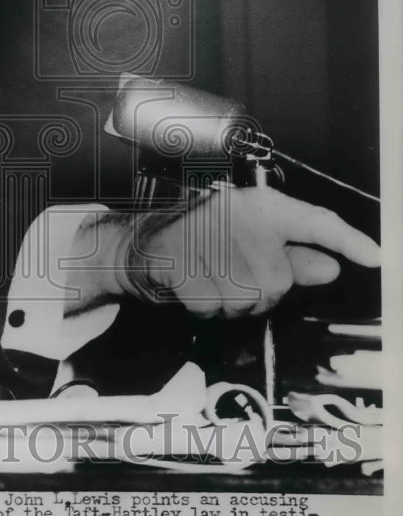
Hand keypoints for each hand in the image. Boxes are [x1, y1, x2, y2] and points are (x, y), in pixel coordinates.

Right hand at [121, 187, 379, 318]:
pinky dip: (205, 308)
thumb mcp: (248, 240)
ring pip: (248, 300)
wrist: (139, 245)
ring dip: (231, 303)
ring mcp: (210, 242)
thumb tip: (332, 267)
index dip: (348, 240)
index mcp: (259, 206)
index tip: (377, 258)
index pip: (314, 220)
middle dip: (260, 292)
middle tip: (231, 275)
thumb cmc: (199, 241)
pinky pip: (215, 309)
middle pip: (278, 282)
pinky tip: (192, 286)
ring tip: (209, 278)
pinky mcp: (186, 267)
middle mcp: (239, 218)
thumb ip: (292, 255)